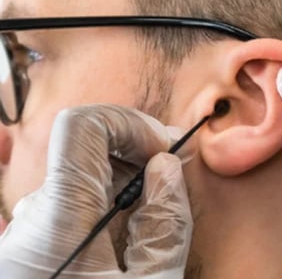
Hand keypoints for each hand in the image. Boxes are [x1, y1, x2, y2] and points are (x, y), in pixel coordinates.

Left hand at [0, 105, 192, 277]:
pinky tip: (128, 235)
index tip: (161, 149)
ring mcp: (30, 229)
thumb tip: (166, 166)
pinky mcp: (36, 240)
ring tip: (151, 220)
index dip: (128, 123)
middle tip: (169, 185)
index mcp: (60, 223)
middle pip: (88, 148)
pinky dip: (110, 202)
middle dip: (137, 155)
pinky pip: (77, 200)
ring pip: (85, 174)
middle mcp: (35, 217)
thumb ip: (164, 222)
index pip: (83, 126)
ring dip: (126, 182)